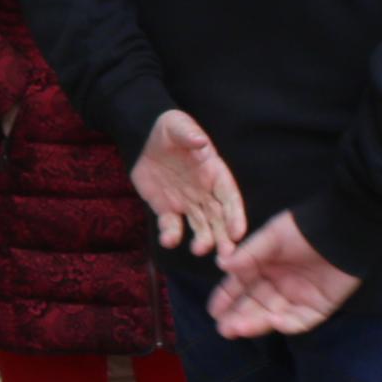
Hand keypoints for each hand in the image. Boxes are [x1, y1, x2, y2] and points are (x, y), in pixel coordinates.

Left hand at [134, 110, 247, 257]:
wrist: (143, 138)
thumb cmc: (170, 130)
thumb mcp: (178, 125)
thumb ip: (189, 133)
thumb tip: (200, 141)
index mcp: (215, 174)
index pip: (230, 198)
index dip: (235, 215)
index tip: (238, 232)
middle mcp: (206, 193)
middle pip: (219, 219)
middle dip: (224, 237)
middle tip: (227, 256)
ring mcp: (188, 203)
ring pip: (200, 227)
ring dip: (202, 241)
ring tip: (199, 250)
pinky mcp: (167, 209)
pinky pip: (171, 226)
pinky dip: (171, 235)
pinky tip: (168, 240)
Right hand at [209, 212, 361, 336]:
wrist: (340, 232)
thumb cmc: (303, 231)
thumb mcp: (271, 237)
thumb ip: (248, 254)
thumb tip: (221, 265)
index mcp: (263, 267)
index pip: (240, 286)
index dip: (226, 298)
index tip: (213, 311)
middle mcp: (277, 285)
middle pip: (255, 305)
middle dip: (238, 317)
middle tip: (224, 329)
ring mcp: (297, 298)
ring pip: (273, 316)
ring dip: (256, 323)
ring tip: (238, 329)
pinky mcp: (318, 308)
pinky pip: (301, 320)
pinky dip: (287, 324)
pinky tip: (273, 321)